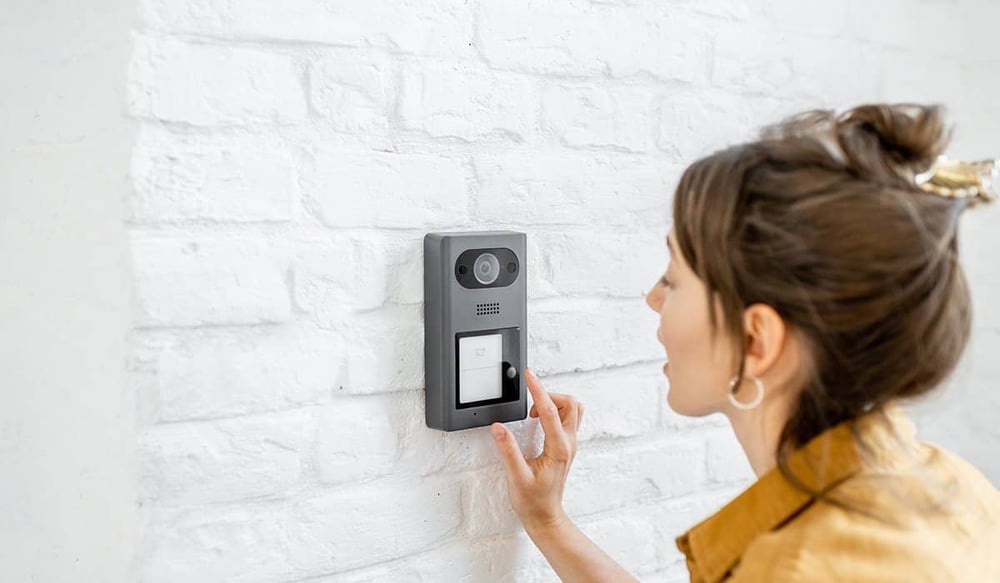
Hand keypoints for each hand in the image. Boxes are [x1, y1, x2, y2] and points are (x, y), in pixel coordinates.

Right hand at [491, 368, 583, 532]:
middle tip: (529, 402)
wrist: (545, 516)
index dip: (538, 390)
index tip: (529, 376)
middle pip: (570, 404)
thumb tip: (498, 428)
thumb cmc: (533, 501)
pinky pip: (568, 419)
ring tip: (534, 412)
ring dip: (555, 403)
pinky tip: (538, 420)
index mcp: (559, 448)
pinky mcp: (566, 446)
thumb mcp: (516, 477)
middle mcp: (568, 444)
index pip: (550, 411)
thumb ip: (508, 450)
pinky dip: (555, 411)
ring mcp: (570, 445)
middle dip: (549, 395)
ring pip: (573, 410)